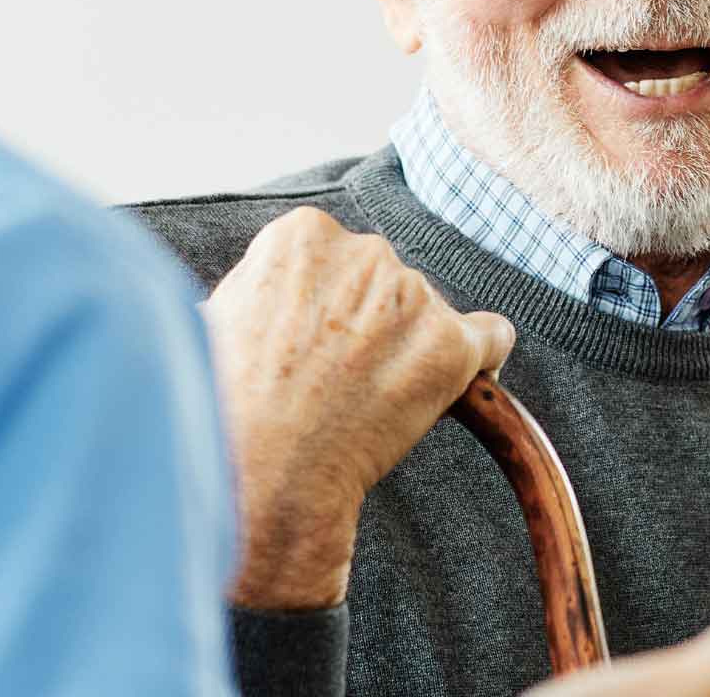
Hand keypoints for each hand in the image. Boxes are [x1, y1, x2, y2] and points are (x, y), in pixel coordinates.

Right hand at [202, 207, 515, 608]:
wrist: (257, 474)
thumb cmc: (224, 409)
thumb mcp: (216, 319)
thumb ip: (264, 290)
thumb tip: (273, 300)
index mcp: (303, 235)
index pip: (336, 257)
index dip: (324, 306)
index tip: (313, 345)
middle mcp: (366, 251)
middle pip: (384, 282)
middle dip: (368, 323)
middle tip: (337, 383)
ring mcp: (414, 296)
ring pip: (429, 313)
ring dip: (410, 349)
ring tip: (365, 406)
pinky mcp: (451, 346)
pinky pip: (493, 337)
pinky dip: (483, 360)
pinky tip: (457, 390)